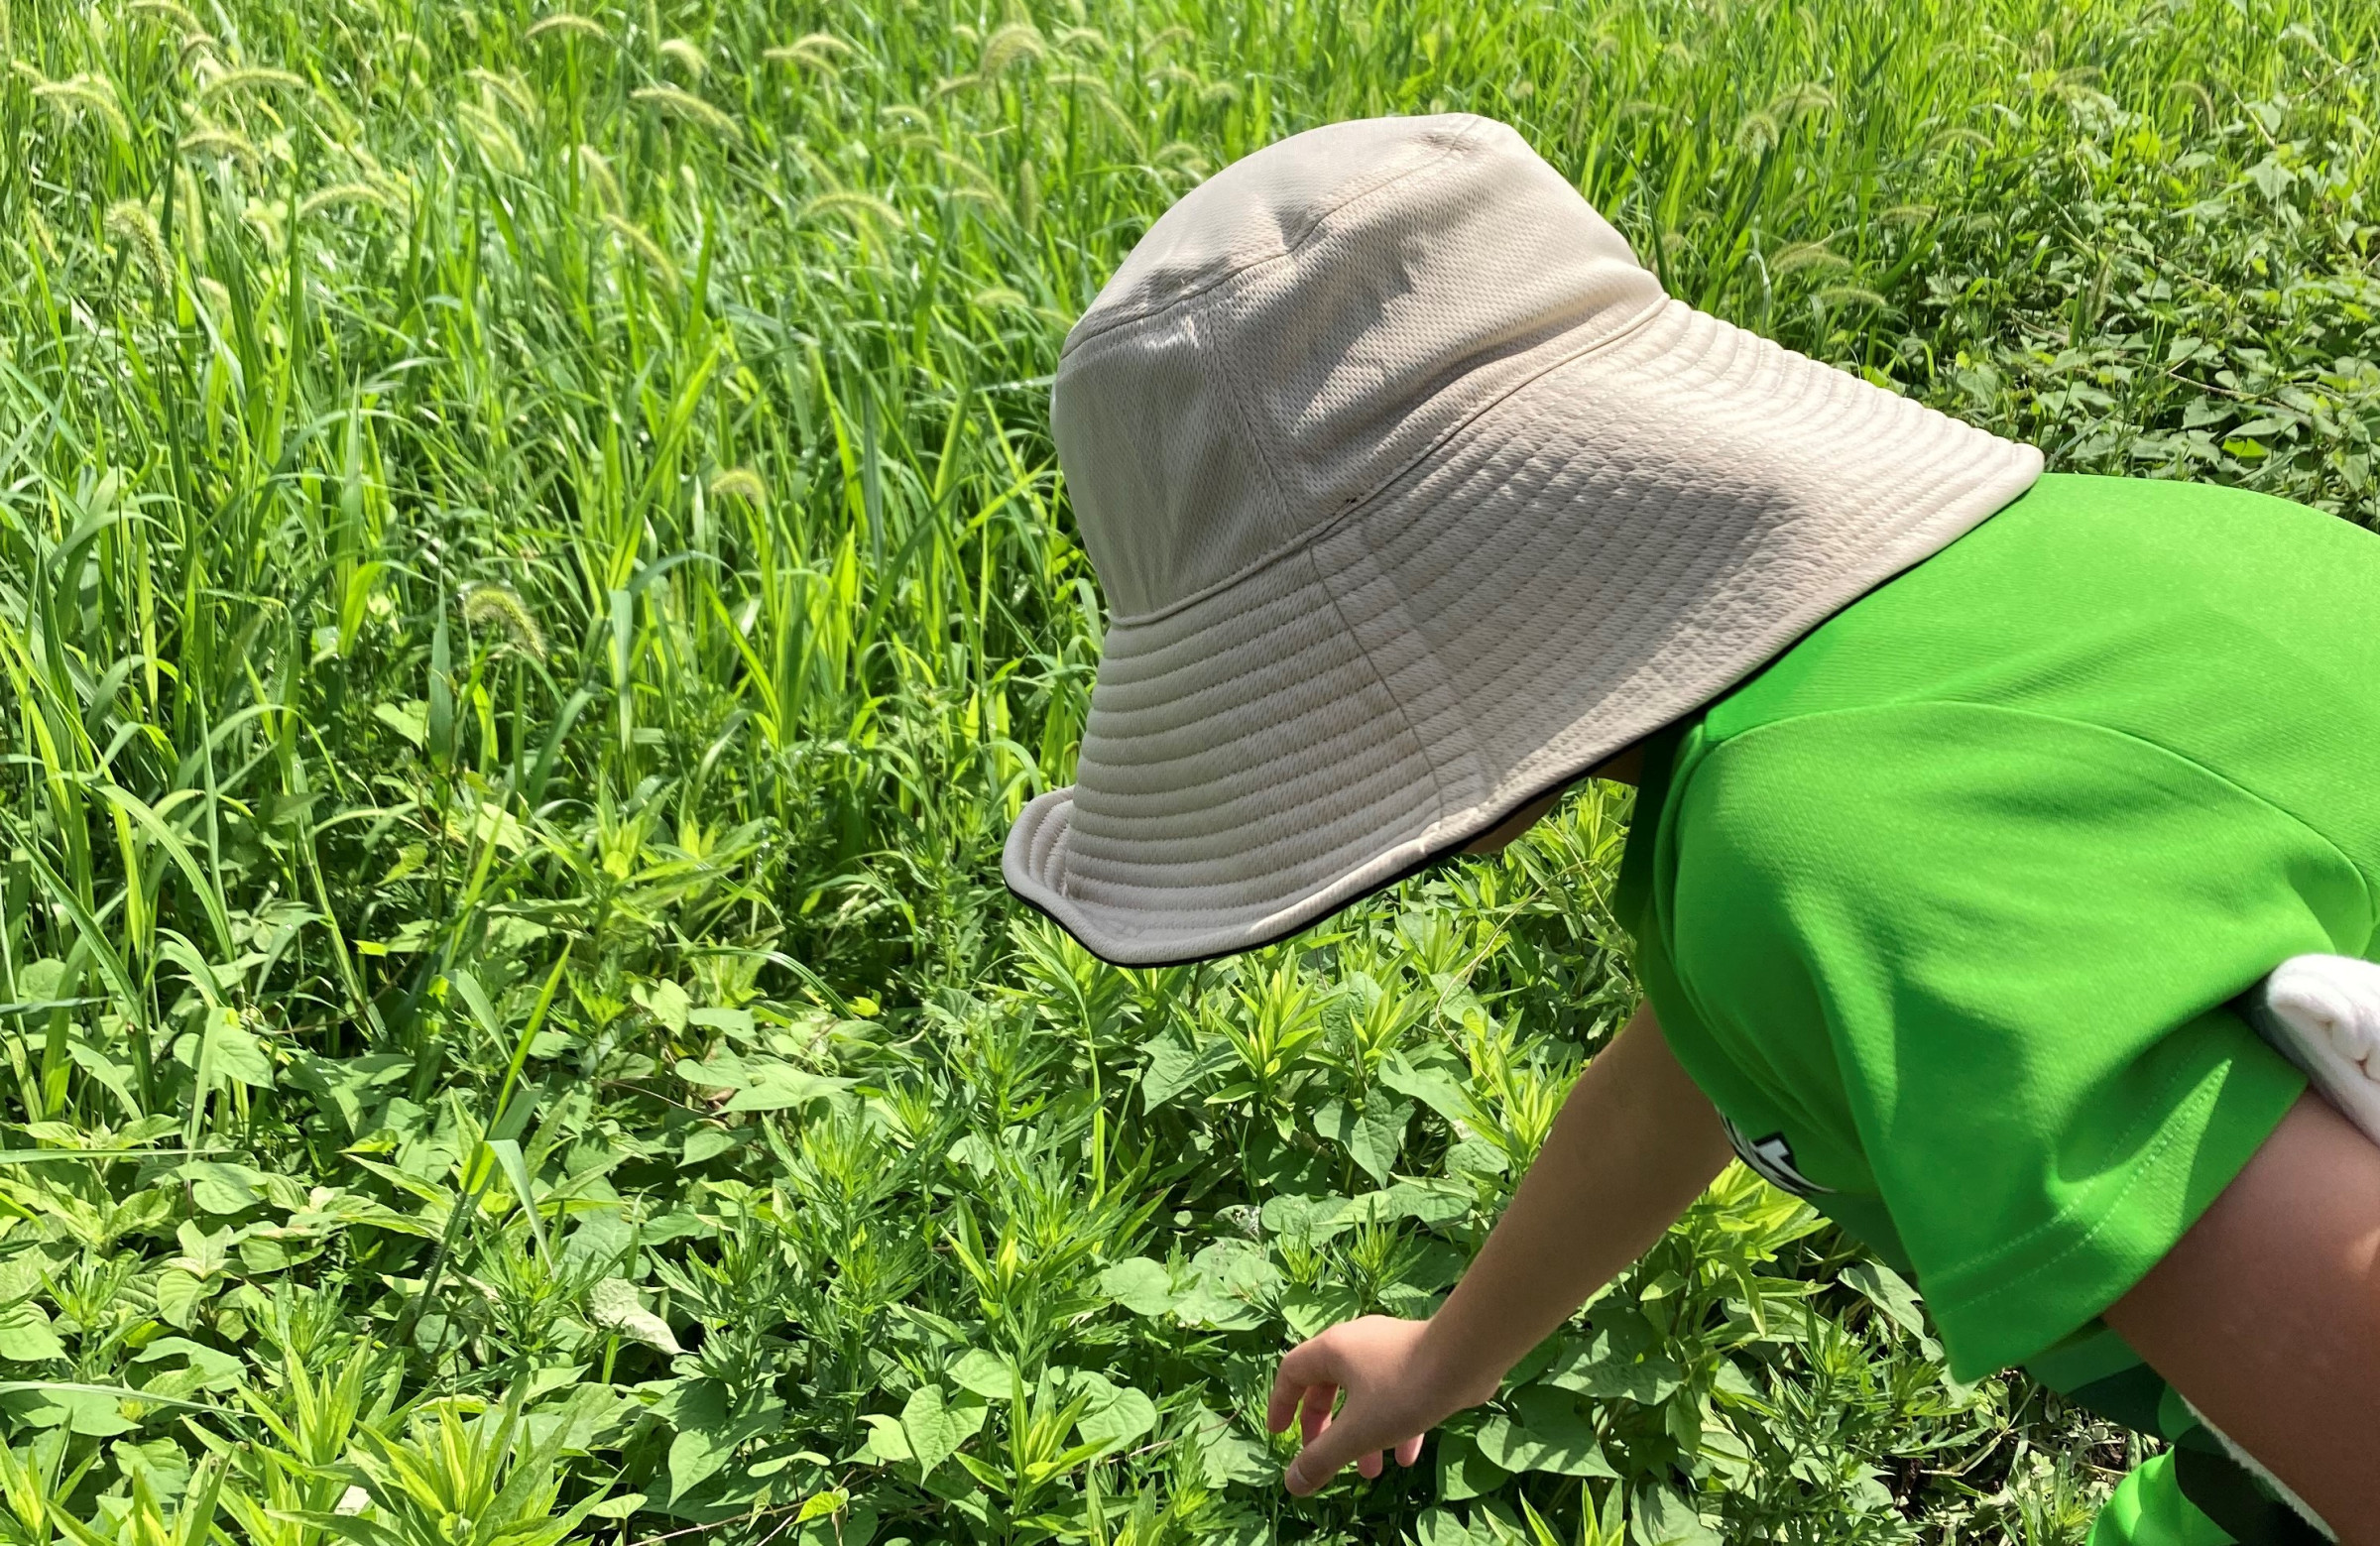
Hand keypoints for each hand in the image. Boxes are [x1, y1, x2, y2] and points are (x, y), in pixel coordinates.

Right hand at [1265, 1316, 1483, 1495]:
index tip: (1279, 1434)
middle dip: (1325, 1428)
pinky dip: (1394, 1426)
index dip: (1281, 1404)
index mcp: (1332, 1350)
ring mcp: (1388, 1349)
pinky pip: (1395, 1395)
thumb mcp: (1357, 1432)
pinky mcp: (1417, 1360)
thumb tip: (1292, 1484)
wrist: (1465, 1357)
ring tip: (1370, 1473)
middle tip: (1325, 1458)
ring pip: (1364, 1396)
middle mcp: (1356, 1343)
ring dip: (1362, 1435)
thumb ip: (1322, 1459)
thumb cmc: (1402, 1390)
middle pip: (1326, 1386)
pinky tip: (1406, 1459)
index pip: (1292, 1372)